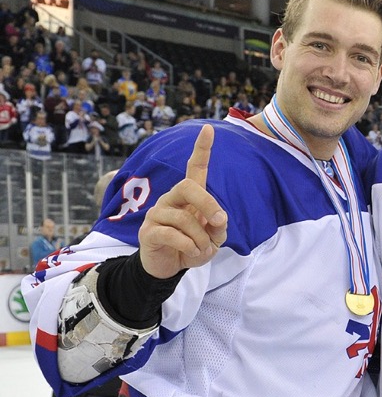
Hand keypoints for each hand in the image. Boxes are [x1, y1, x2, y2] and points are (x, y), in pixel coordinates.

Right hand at [137, 124, 225, 278]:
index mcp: (189, 197)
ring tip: (202, 249)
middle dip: (208, 204)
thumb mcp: (213, 239)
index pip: (195, 168)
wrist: (168, 268)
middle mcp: (171, 199)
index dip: (202, 149)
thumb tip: (218, 218)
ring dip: (201, 238)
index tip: (208, 129)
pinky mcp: (148, 230)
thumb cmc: (192, 247)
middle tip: (219, 222)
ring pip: (184, 218)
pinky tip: (191, 253)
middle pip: (188, 186)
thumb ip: (218, 227)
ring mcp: (157, 213)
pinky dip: (189, 247)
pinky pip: (173, 234)